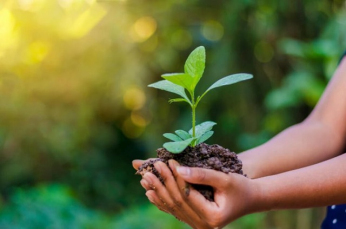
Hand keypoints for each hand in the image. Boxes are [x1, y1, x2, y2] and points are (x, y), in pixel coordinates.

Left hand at [140, 160, 261, 228]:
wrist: (250, 199)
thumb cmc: (241, 187)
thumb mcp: (224, 178)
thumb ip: (202, 175)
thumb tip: (178, 169)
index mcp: (212, 217)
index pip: (187, 195)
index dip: (175, 178)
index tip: (166, 161)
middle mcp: (203, 226)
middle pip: (177, 202)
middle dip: (163, 184)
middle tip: (150, 169)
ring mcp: (198, 225)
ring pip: (173, 207)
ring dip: (158, 192)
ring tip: (144, 179)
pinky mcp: (195, 220)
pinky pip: (175, 211)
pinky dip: (162, 201)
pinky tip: (150, 193)